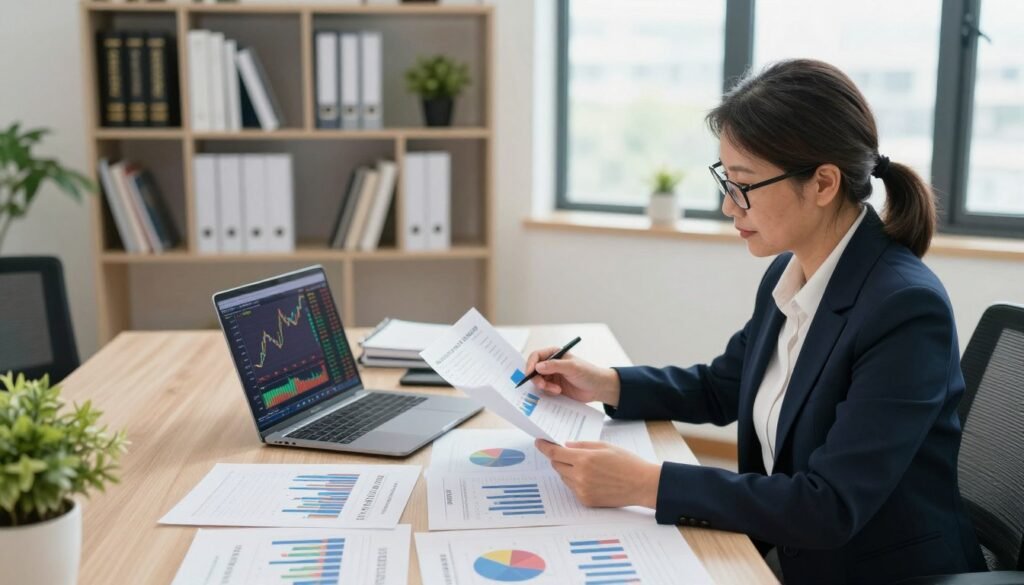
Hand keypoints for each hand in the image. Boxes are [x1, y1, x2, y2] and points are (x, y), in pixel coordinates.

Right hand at [524, 347, 620, 406]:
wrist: (598, 388)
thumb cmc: (589, 373)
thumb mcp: (572, 367)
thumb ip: (555, 365)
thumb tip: (538, 366)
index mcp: (554, 354)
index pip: (536, 356)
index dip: (530, 364)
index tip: (529, 374)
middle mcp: (551, 364)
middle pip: (534, 370)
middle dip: (536, 379)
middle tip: (543, 386)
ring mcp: (552, 376)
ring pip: (538, 382)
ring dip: (544, 387)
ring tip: (557, 390)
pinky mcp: (554, 387)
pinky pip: (544, 390)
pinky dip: (548, 392)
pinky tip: (559, 392)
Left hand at [535, 439, 660, 508]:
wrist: (642, 484)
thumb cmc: (627, 462)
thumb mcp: (605, 446)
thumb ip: (582, 446)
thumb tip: (566, 446)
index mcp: (584, 459)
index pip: (555, 453)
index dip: (544, 447)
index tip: (539, 443)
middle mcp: (580, 476)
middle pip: (557, 465)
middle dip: (558, 458)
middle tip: (568, 453)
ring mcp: (582, 490)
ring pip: (564, 477)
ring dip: (567, 469)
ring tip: (586, 466)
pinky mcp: (586, 501)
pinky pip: (572, 488)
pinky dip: (575, 481)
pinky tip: (591, 477)